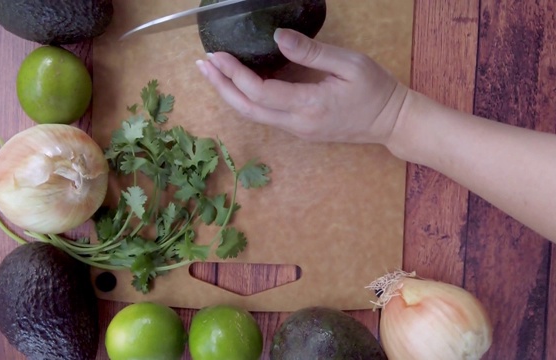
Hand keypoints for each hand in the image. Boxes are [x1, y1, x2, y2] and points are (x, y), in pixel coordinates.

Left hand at [195, 28, 409, 144]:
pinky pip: (265, 115)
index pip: (259, 92)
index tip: (217, 55)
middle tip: (202, 65)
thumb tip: (277, 37)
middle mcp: (297, 124)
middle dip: (221, 87)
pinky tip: (238, 83)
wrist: (391, 122)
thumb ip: (312, 52)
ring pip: (253, 115)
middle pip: (247, 109)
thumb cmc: (375, 90)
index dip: (234, 74)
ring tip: (213, 72)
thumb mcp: (349, 64)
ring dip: (230, 94)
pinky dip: (246, 99)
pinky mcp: (299, 130)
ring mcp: (297, 130)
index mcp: (309, 106)